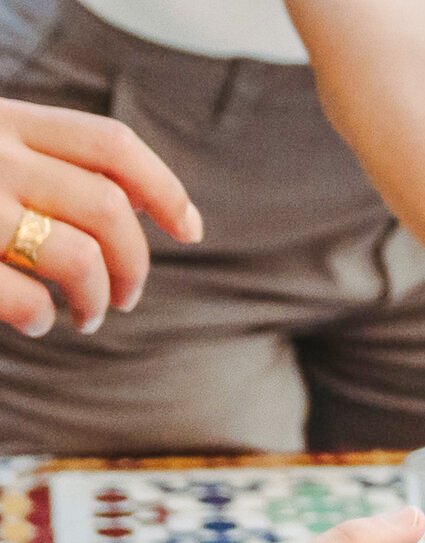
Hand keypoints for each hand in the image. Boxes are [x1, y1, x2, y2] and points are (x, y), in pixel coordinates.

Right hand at [0, 97, 200, 335]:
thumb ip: (45, 161)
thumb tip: (141, 201)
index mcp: (4, 121)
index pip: (110, 143)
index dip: (165, 188)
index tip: (191, 231)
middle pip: (108, 207)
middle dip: (133, 263)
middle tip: (127, 298)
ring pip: (78, 256)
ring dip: (95, 298)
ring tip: (87, 316)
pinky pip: (25, 298)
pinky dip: (42, 317)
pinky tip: (37, 323)